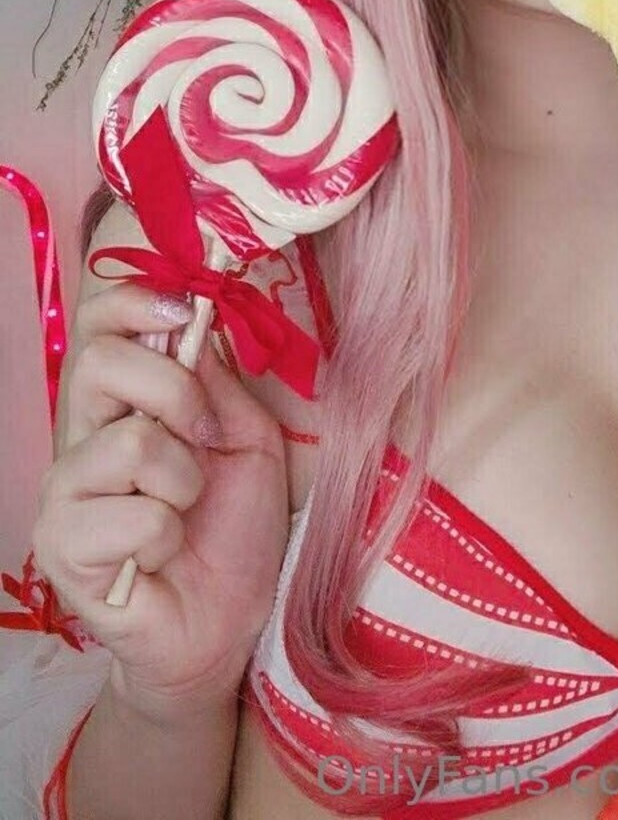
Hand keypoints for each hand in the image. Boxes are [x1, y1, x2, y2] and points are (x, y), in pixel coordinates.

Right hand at [32, 281, 289, 715]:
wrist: (226, 622)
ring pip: (130, 444)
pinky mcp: (63, 549)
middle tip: (205, 438)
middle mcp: (81, 438)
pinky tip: (164, 555)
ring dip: (184, 480)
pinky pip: (134, 516)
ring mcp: (64, 494)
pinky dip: (169, 535)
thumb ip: (216, 380)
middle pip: (100, 364)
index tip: (184, 316)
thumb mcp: (247, 436)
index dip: (135, 302)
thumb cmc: (234, 526)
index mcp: (122, 402)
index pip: (98, 323)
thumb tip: (193, 322)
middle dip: (176, 394)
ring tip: (186, 511)